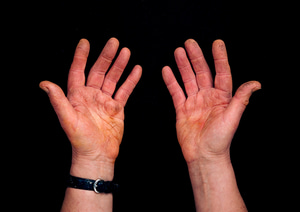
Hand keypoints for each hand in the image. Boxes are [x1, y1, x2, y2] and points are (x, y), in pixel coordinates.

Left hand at [40, 38, 141, 165]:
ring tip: (126, 52)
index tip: (85, 42)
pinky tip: (136, 70)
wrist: (97, 154)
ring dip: (119, 65)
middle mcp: (91, 95)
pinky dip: (131, 80)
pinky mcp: (117, 107)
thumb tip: (44, 84)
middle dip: (106, 56)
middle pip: (99, 71)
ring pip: (113, 78)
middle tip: (114, 42)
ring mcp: (105, 100)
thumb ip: (58, 100)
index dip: (81, 56)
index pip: (79, 71)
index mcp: (77, 96)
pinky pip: (125, 90)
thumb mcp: (67, 119)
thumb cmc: (80, 140)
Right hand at [162, 39, 259, 163]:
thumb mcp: (232, 118)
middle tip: (189, 43)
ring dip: (183, 65)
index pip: (222, 73)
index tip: (217, 43)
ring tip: (178, 51)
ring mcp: (194, 102)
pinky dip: (171, 81)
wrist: (203, 155)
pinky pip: (176, 92)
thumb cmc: (220, 140)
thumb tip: (256, 83)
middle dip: (196, 57)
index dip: (220, 58)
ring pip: (188, 79)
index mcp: (222, 97)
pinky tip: (167, 70)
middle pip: (202, 72)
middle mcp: (208, 97)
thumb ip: (241, 99)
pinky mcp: (182, 109)